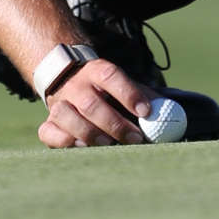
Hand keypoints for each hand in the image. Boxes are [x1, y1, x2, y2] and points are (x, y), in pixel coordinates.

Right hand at [37, 58, 157, 148]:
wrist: (69, 79)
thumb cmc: (106, 90)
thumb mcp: (124, 84)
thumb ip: (146, 96)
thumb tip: (171, 111)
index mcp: (97, 72)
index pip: (111, 76)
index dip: (128, 93)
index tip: (146, 111)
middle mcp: (76, 86)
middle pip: (91, 103)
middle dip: (115, 124)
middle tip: (135, 139)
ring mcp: (59, 103)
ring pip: (65, 115)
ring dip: (88, 132)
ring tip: (108, 144)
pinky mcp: (48, 123)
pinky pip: (48, 132)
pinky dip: (63, 141)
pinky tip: (82, 146)